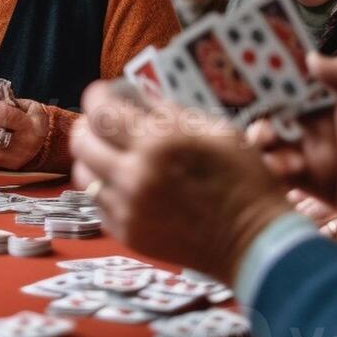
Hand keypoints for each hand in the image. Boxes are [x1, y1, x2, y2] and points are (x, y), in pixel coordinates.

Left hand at [70, 81, 289, 284]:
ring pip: (83, 175)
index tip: (104, 92)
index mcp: (159, 144)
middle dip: (90, 125)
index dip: (97, 95)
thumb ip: (172, 112)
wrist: (255, 244)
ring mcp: (128, 209)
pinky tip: (126, 182)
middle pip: (81, 141)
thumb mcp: (217, 131)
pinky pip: (98, 203)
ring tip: (112, 153)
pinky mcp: (128, 235)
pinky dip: (106, 188)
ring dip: (93, 158)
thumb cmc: (244, 181)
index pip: (102, 111)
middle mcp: (135, 176)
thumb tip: (140, 96)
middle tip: (105, 122)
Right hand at [246, 54, 336, 243]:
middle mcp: (307, 115)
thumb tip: (313, 58)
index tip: (244, 48)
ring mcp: (304, 147)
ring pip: (268, 135)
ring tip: (266, 135)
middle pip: (269, 101)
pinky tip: (284, 164)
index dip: (266, 58)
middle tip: (237, 93)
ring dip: (260, 132)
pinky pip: (279, 171)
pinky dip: (274, 166)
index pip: (290, 69)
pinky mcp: (305, 179)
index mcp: (324, 90)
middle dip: (251, 96)